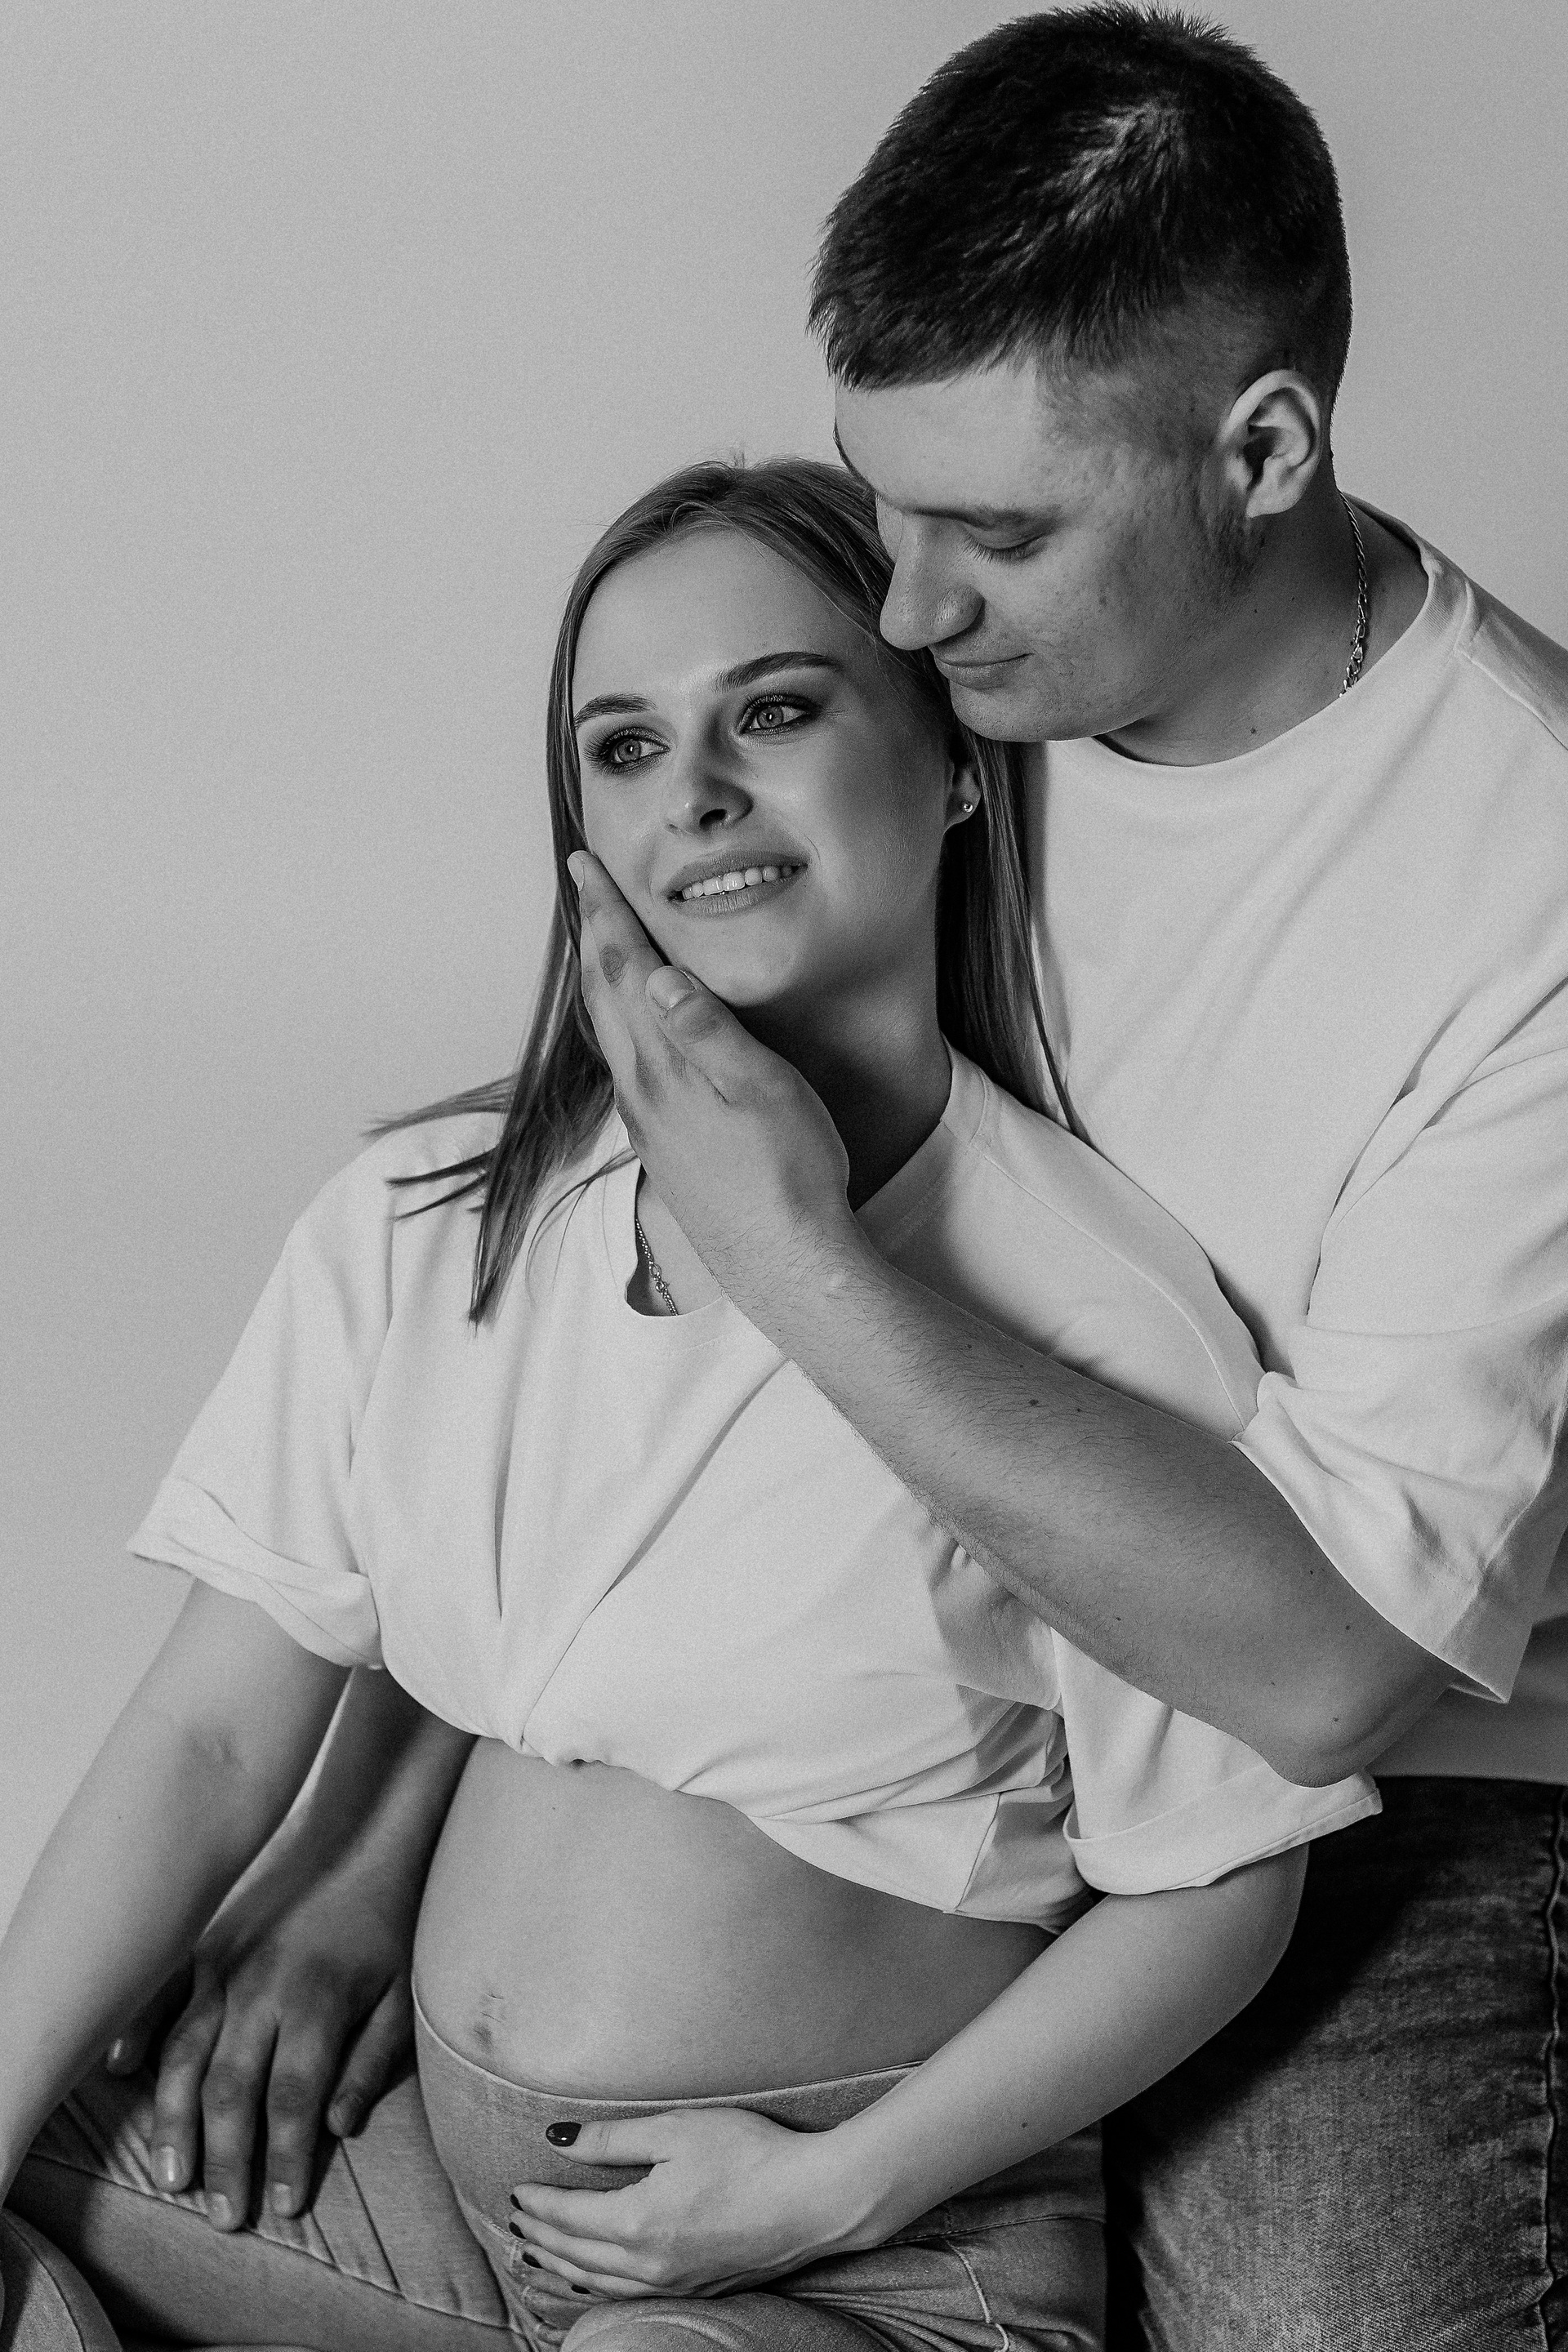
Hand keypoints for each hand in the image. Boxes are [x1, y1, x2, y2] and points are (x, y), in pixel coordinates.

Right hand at [105, 1866, 413, 2228]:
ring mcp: (225, 1965)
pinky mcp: (204, 1946)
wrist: (359, 1835)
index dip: (286, 2157)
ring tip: (172, 2176)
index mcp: (316, 2003)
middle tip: (225, 2216)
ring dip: (175, 2121)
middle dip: (226, 2159)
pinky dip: (137, 2032)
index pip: (294, 2098)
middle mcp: (261, 1989)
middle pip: (231, 2090)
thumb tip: (339, 2128)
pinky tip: (120, 2070)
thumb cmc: (385, 1923)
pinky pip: (161, 1995)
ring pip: (185, 2055)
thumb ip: (371, 2063)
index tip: (285, 2207)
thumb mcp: (401, 1994)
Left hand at [507, 2106, 866, 2298]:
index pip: (569, 2216)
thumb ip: (611, 2139)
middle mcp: (650, 2263)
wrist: (816, 2200)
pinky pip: (628, 2294)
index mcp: (639, 2221)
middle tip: (515, 2220)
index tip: (516, 2190)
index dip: (539, 2203)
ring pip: (599, 2283)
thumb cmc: (750, 2153)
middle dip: (542, 2236)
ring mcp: (675, 2283)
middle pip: (577, 2254)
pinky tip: (594, 2280)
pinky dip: (597, 2286)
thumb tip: (557, 2140)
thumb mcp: (676, 2130)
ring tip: (537, 2254)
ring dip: (563, 2266)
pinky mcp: (699, 2289)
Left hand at [571, 854, 855, 1310]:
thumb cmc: (790, 1173)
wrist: (783, 1262)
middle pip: (604, 993)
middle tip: (585, 884)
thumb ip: (711, 1031)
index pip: (624, 969)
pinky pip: (624, 1061)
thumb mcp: (765, 1090)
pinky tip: (632, 1026)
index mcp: (664, 1066)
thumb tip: (660, 974)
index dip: (606, 912)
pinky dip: (618, 1018)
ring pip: (608, 1029)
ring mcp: (647, 1120)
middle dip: (594, 933)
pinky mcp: (660, 1144)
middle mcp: (642, 1090)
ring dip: (601, 976)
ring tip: (601, 941)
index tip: (585, 865)